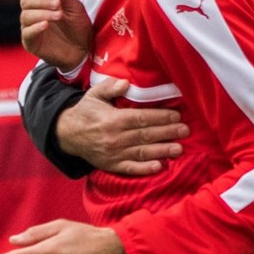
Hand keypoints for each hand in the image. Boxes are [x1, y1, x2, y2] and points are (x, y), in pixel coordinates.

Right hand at [19, 0, 92, 71]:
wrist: (84, 50)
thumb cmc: (78, 27)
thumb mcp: (75, 7)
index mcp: (41, 0)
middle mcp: (32, 12)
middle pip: (25, 0)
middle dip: (42, 0)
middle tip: (58, 5)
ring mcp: (30, 27)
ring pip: (26, 16)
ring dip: (42, 13)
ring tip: (59, 15)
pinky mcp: (31, 43)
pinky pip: (27, 33)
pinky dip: (35, 27)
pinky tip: (46, 24)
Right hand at [56, 78, 187, 175]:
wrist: (67, 134)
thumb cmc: (85, 112)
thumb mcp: (94, 95)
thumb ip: (110, 88)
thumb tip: (125, 84)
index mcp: (113, 119)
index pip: (142, 118)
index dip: (160, 117)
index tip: (176, 115)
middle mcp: (115, 138)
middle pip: (146, 135)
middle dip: (168, 133)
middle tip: (185, 131)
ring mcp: (114, 153)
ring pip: (142, 152)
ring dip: (162, 151)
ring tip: (179, 149)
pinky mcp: (112, 165)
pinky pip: (131, 168)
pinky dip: (145, 169)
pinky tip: (160, 166)